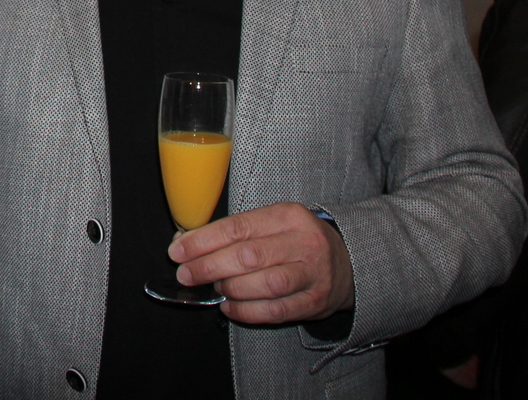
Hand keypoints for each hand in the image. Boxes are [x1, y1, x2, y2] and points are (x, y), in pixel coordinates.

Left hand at [168, 201, 352, 324]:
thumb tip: (189, 244)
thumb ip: (238, 231)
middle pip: (248, 256)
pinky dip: (247, 312)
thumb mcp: (274, 222)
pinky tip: (230, 308)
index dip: (202, 241)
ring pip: (263, 284)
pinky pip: (276, 310)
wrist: (350, 262)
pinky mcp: (316, 302)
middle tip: (186, 274)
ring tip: (214, 288)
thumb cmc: (298, 240)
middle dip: (208, 267)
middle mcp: (303, 242)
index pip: (237, 227)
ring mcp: (313, 274)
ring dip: (230, 289)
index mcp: (288, 215)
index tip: (178, 251)